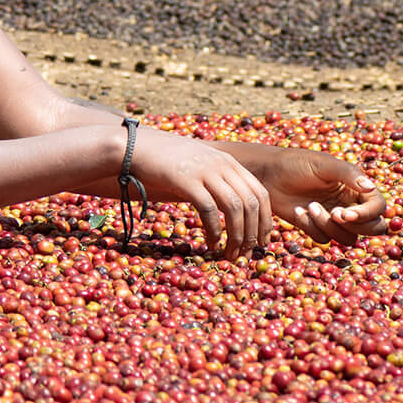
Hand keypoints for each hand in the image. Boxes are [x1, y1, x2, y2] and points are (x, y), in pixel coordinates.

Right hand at [136, 134, 272, 259]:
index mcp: (229, 163)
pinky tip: (211, 244)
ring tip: (231, 255)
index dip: (265, 220)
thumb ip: (217, 181)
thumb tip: (233, 210)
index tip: (263, 242)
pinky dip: (214, 230)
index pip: (260, 193)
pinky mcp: (186, 180)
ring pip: (234, 208)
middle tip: (247, 255)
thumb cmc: (168, 162)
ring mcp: (205, 171)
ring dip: (237, 236)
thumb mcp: (200, 165)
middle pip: (252, 203)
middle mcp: (222, 165)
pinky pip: (209, 209)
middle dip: (254, 233)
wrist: (136, 146)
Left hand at [249, 147, 388, 246]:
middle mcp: (350, 204)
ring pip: (347, 237)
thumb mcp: (324, 164)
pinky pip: (324, 239)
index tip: (344, 213)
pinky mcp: (316, 228)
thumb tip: (372, 187)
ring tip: (310, 206)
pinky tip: (298, 211)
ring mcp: (334, 218)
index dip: (367, 214)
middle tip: (334, 214)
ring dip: (329, 226)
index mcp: (357, 187)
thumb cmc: (297, 163)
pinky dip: (311, 228)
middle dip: (354, 225)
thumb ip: (349, 174)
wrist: (268, 173)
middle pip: (371, 228)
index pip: (378, 207)